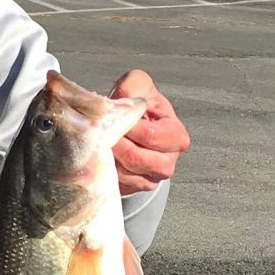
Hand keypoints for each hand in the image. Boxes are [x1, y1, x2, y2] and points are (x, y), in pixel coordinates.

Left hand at [110, 69, 189, 194]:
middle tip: (100, 130)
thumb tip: (122, 100)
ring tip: (97, 141)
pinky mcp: (133, 189)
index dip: (128, 127)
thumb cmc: (139, 105)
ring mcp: (151, 179)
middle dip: (115, 143)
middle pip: (137, 159)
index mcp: (176, 136)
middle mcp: (168, 162)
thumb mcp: (138, 85)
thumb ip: (133, 85)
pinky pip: (116, 184)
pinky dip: (104, 170)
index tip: (114, 117)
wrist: (132, 126)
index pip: (151, 136)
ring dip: (106, 157)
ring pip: (124, 174)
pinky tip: (98, 154)